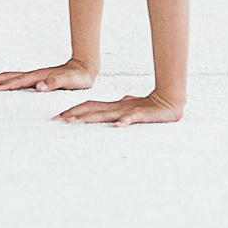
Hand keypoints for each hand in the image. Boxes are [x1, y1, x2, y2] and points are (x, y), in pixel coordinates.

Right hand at [0, 59, 97, 92]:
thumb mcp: (69, 81)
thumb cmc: (78, 77)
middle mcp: (33, 76)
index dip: (5, 86)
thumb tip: (39, 88)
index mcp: (38, 77)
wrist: (84, 68)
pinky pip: (15, 81)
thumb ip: (55, 84)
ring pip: (9, 77)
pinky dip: (3, 83)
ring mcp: (33, 77)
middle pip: (7, 76)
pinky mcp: (35, 80)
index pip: (17, 81)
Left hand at [55, 92, 183, 125]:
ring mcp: (128, 110)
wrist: (171, 101)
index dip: (74, 110)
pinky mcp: (142, 114)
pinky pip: (132, 118)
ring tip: (73, 122)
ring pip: (104, 114)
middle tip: (57, 119)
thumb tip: (117, 108)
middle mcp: (117, 107)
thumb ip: (122, 107)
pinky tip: (116, 126)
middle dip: (73, 114)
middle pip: (91, 109)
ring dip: (88, 118)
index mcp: (113, 106)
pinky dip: (124, 121)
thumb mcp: (131, 108)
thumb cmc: (150, 106)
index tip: (58, 117)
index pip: (89, 106)